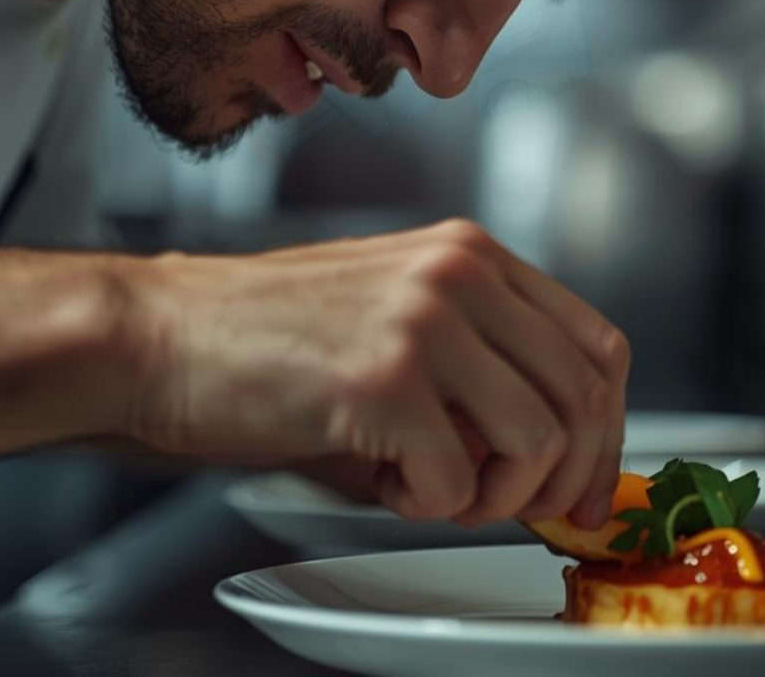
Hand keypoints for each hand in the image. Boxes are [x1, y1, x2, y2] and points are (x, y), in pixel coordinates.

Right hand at [119, 219, 629, 528]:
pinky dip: (426, 506)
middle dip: (565, 477)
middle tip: (520, 510)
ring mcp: (425, 322)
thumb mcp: (393, 319)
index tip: (586, 484)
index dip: (607, 429)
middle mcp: (460, 274)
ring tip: (434, 490)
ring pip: (539, 439)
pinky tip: (380, 481)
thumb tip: (551, 460)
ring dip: (496, 495)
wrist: (158, 337)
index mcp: (470, 254)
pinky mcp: (384, 382)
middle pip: (584, 394)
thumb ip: (477, 368)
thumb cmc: (263, 339)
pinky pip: (456, 481)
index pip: (595, 343)